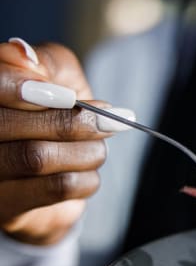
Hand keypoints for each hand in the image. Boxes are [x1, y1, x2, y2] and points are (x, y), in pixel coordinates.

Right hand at [0, 39, 113, 244]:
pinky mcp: (8, 210)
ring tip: (100, 146)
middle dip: (73, 122)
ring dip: (87, 150)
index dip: (21, 87)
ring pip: (37, 158)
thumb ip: (45, 61)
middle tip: (114, 120)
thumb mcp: (59, 75)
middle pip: (9, 126)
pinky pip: (57, 187)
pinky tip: (88, 171)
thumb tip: (24, 55)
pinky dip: (88, 176)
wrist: (66, 167)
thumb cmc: (60, 110)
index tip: (69, 95)